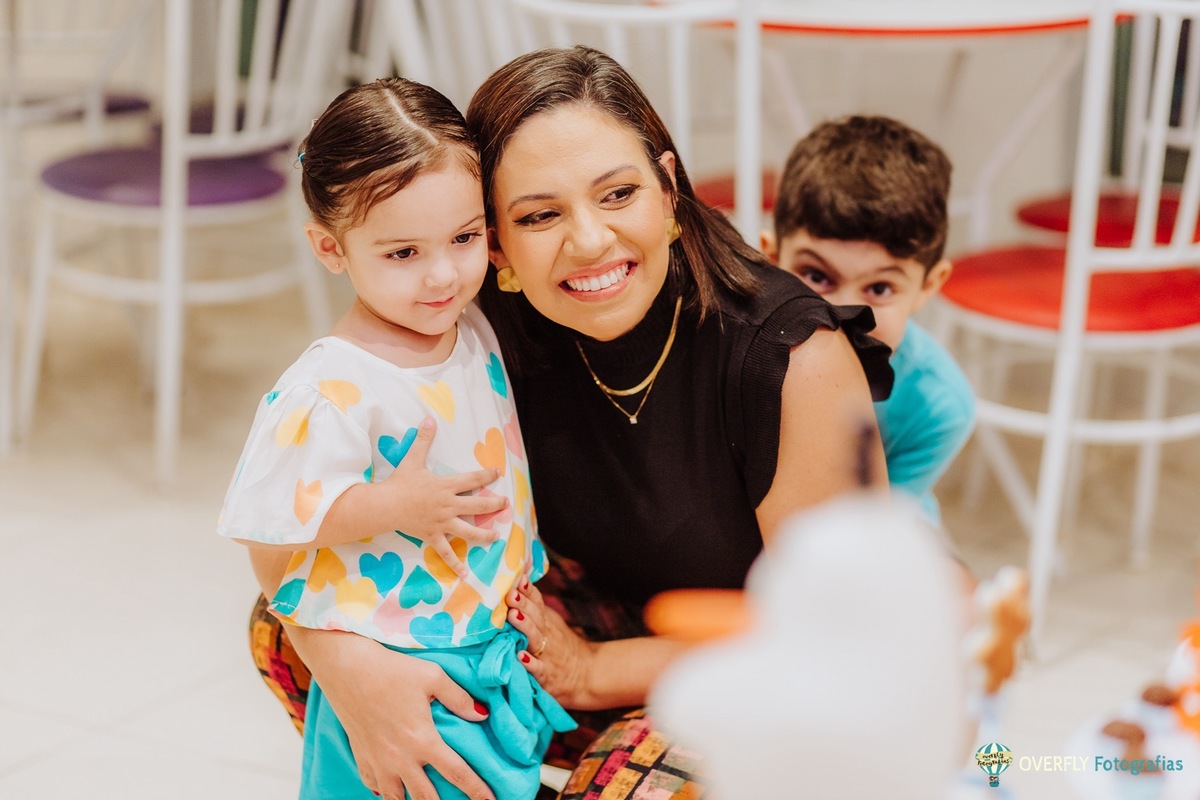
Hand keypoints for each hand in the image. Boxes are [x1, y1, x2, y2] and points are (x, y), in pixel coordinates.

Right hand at [288, 628, 495, 799]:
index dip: (476, 790)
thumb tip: (482, 714)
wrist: (346, 668)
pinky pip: (373, 786)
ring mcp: (378, 761)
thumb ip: (459, 698)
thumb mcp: (433, 677)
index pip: (457, 773)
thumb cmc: (392, 670)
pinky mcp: (361, 757)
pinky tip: (391, 788)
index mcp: (423, 740)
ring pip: (396, 799)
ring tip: (424, 799)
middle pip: (426, 798)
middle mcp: (401, 758)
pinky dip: (385, 792)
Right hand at [381, 417, 506, 577]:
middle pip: (478, 506)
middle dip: (494, 505)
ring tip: (495, 536)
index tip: (497, 473)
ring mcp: (442, 523)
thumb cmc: (400, 483)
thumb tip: (429, 419)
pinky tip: (466, 574)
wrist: (385, 505)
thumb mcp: (413, 459)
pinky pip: (446, 552)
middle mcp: (448, 505)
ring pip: (468, 531)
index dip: (487, 476)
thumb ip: (423, 440)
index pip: (473, 479)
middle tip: (505, 504)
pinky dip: (455, 564)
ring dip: (483, 534)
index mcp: (446, 486)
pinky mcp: (433, 536)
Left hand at [505, 575, 597, 707]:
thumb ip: (533, 604)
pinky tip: (520, 656)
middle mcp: (546, 634)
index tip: (518, 579)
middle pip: (535, 616)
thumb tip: (516, 581)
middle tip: (511, 594)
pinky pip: (538, 668)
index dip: (528, 591)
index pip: (537, 602)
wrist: (586, 673)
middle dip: (523, 604)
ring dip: (524, 626)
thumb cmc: (559, 645)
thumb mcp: (550, 622)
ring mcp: (547, 654)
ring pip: (535, 638)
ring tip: (513, 615)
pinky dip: (530, 663)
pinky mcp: (546, 675)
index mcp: (546, 620)